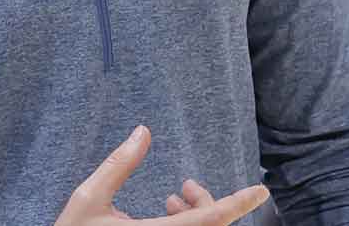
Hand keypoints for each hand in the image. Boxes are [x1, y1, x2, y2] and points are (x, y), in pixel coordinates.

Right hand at [54, 126, 269, 224]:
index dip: (238, 203)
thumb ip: (118, 165)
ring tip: (174, 197)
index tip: (260, 190)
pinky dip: (186, 224)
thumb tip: (143, 131)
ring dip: (197, 214)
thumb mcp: (88, 198)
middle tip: (187, 185)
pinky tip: (167, 213)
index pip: (210, 219)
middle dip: (209, 202)